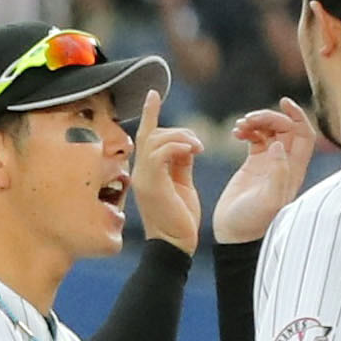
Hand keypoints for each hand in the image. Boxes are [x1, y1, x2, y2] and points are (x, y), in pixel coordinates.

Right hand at [128, 90, 203, 252]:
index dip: (150, 113)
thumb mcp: (182, 185)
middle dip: (179, 131)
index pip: (147, 136)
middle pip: (153, 134)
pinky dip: (177, 146)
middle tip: (199, 145)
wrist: (175, 247)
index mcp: (148, 171)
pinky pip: (160, 152)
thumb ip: (181, 163)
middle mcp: (141, 171)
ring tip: (199, 148)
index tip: (153, 93)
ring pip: (156, 139)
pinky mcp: (151, 183)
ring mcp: (144, 177)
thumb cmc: (180, 221)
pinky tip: (193, 151)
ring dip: (181, 137)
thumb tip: (187, 145)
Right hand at [212, 99, 317, 242]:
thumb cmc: (253, 223)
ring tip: (240, 127)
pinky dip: (248, 130)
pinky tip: (236, 133)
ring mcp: (270, 164)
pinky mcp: (254, 166)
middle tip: (249, 120)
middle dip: (270, 117)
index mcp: (293, 171)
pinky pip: (256, 138)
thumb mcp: (268, 201)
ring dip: (257, 122)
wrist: (236, 236)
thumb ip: (277, 173)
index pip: (305, 135)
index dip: (298, 116)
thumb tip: (279, 145)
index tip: (283, 102)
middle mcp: (285, 165)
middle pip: (286, 128)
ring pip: (270, 131)